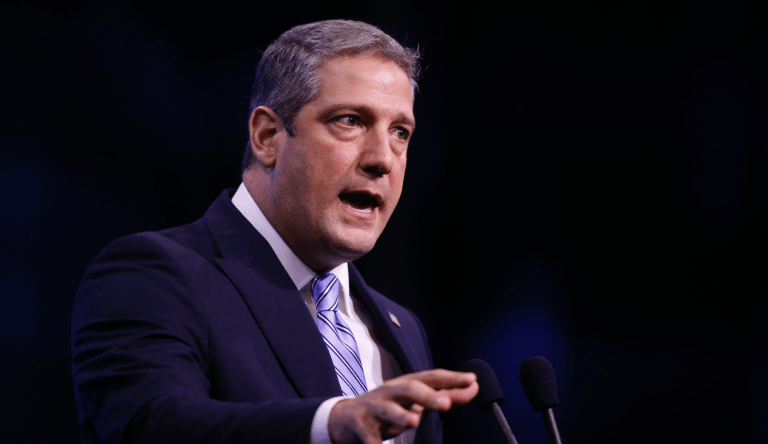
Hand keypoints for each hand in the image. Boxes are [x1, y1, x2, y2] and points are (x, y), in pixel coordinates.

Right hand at [328, 369, 477, 443]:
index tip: (472, 380)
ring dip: (400, 414)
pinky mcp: (360, 426)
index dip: (451, 378)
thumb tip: (472, 387)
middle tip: (446, 405)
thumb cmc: (386, 410)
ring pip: (387, 409)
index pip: (431, 377)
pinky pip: (369, 437)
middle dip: (427, 395)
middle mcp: (390, 392)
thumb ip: (442, 396)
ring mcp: (373, 408)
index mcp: (405, 385)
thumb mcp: (413, 402)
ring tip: (413, 421)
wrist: (344, 419)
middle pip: (409, 388)